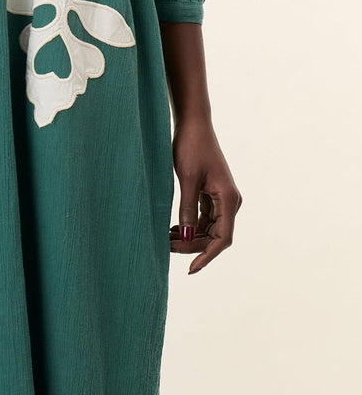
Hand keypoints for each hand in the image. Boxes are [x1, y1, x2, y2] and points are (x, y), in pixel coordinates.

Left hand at [169, 116, 241, 274]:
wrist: (193, 125)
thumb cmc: (192, 147)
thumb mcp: (188, 180)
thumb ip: (187, 210)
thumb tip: (187, 237)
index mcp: (229, 199)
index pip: (222, 239)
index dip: (207, 256)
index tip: (190, 269)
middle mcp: (229, 202)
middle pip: (214, 237)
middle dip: (192, 246)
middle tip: (165, 247)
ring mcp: (220, 200)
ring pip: (207, 230)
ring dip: (189, 238)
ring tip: (165, 238)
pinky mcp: (210, 196)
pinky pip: (202, 220)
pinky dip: (188, 227)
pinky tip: (171, 230)